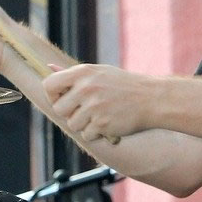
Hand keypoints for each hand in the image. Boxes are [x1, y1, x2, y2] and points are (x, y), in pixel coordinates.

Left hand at [42, 63, 157, 142]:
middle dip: (68, 113)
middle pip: (58, 109)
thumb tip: (48, 68)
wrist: (152, 98)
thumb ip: (73, 74)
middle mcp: (86, 88)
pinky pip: (87, 134)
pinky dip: (96, 133)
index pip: (49, 84)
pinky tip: (108, 122)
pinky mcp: (102, 123)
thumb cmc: (124, 85)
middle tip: (84, 110)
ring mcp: (94, 106)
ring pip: (72, 124)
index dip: (52, 95)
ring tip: (100, 115)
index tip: (62, 98)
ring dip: (83, 124)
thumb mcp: (99, 72)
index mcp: (83, 72)